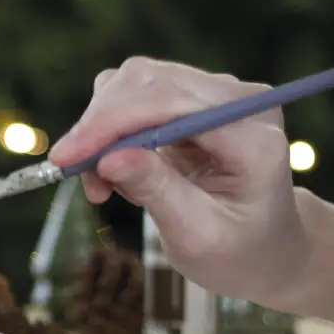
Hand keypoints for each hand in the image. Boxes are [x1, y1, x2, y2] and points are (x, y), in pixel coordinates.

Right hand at [48, 57, 311, 307]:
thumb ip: (157, 191)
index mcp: (253, 136)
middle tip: (72, 173)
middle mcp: (240, 101)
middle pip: (149, 81)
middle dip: (99, 124)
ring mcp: (217, 95)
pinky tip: (116, 170)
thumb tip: (108, 158)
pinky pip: (137, 97)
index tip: (66, 158)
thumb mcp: (197, 235)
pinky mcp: (194, 99)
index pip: (172, 104)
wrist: (268, 248)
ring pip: (136, 82)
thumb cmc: (238, 252)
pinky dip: (111, 130)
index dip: (112, 124)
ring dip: (102, 128)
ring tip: (100, 183)